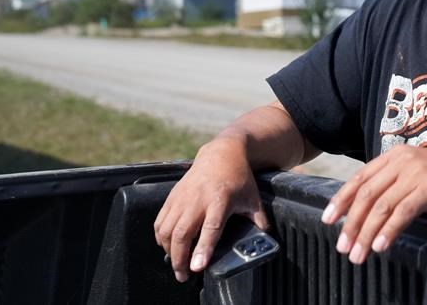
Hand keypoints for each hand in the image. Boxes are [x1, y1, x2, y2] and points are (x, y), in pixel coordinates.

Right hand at [153, 138, 269, 282]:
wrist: (222, 153)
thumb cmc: (238, 177)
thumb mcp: (252, 198)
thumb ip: (258, 219)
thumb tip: (266, 237)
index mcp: (220, 200)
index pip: (210, 228)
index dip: (203, 249)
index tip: (197, 267)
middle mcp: (198, 199)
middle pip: (182, 234)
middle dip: (180, 258)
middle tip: (183, 275)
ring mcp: (182, 198)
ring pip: (167, 229)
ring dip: (169, 250)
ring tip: (177, 263)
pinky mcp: (172, 196)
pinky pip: (160, 221)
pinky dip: (160, 236)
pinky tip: (167, 245)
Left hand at [321, 145, 426, 263]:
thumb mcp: (415, 174)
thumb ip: (393, 185)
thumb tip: (363, 212)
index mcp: (395, 156)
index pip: (360, 178)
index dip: (341, 200)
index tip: (328, 220)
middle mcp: (402, 161)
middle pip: (367, 194)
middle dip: (351, 223)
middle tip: (343, 246)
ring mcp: (417, 173)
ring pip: (382, 206)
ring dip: (367, 233)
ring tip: (359, 254)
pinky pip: (404, 211)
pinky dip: (389, 230)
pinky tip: (381, 245)